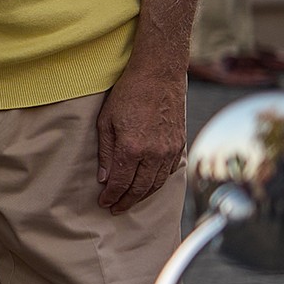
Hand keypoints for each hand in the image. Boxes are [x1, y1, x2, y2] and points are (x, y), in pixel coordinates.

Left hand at [96, 57, 185, 213]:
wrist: (159, 75)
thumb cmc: (128, 94)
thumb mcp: (106, 120)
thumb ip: (105, 152)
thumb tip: (104, 178)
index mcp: (131, 148)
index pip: (120, 183)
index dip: (111, 196)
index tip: (104, 203)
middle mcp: (153, 153)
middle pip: (140, 188)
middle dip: (126, 201)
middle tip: (115, 208)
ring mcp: (169, 150)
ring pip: (157, 183)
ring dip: (142, 195)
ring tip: (130, 200)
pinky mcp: (180, 145)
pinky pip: (169, 172)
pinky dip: (158, 182)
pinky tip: (149, 185)